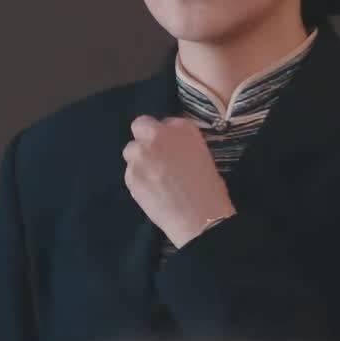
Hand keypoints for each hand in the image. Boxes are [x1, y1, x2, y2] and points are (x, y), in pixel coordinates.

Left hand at [121, 116, 236, 249]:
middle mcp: (158, 136)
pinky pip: (130, 173)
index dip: (165, 137)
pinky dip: (137, 180)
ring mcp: (141, 154)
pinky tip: (151, 192)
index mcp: (182, 128)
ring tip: (152, 179)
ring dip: (138, 160)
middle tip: (153, 157)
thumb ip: (181, 145)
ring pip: (131, 150)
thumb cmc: (209, 189)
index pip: (164, 122)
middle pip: (140, 126)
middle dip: (144, 139)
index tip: (169, 149)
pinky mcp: (130, 175)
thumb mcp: (202, 156)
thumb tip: (168, 149)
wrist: (199, 217)